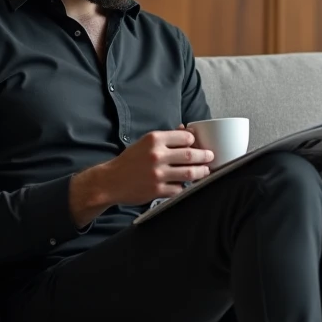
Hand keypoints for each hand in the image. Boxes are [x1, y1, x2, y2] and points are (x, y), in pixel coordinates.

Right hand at [70, 128, 212, 224]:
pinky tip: (187, 184)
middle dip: (205, 156)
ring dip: (201, 172)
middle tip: (210, 157)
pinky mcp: (157, 190)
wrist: (110, 181)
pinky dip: (185, 186)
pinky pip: (179, 188)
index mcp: (154, 139)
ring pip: (189, 173)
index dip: (195, 141)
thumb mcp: (145, 143)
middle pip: (190, 154)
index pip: (185, 137)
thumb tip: (186, 131)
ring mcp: (157, 174)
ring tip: (205, 171)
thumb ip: (166, 138)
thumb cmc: (129, 161)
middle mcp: (156, 155)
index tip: (199, 144)